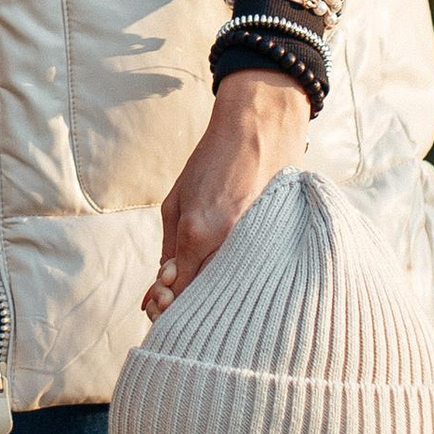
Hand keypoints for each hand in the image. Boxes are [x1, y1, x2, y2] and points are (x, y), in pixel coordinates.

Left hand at [144, 69, 310, 317]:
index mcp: (198, 233)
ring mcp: (256, 242)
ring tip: (200, 280)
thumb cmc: (212, 161)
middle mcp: (228, 243)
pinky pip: (252, 270)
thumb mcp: (176, 200)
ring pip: (230, 287)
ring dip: (211, 293)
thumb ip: (169, 246)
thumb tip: (157, 285)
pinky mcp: (277, 238)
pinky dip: (237, 277)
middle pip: (206, 297)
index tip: (158, 304)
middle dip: (187, 304)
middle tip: (174, 297)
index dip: (166, 305)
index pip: (180, 291)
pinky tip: (228, 270)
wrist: (259, 127)